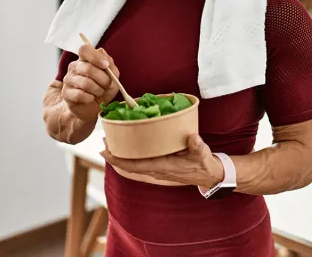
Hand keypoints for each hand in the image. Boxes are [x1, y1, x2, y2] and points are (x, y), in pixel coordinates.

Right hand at [61, 44, 119, 121]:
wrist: (94, 108)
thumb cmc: (104, 90)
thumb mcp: (113, 77)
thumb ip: (110, 64)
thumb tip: (102, 51)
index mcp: (85, 59)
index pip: (84, 49)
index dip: (96, 57)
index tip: (106, 66)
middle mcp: (74, 67)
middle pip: (88, 68)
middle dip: (103, 79)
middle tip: (107, 86)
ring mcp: (68, 79)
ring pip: (85, 83)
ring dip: (98, 90)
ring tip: (99, 93)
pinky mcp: (66, 93)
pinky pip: (80, 94)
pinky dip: (90, 98)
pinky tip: (91, 98)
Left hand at [100, 134, 224, 187]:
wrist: (208, 175)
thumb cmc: (203, 163)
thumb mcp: (201, 152)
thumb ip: (196, 145)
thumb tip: (192, 137)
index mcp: (162, 166)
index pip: (133, 166)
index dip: (117, 160)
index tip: (104, 151)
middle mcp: (155, 170)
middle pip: (128, 166)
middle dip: (114, 155)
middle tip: (104, 140)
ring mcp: (156, 170)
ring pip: (132, 165)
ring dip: (120, 156)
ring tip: (112, 142)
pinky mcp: (159, 167)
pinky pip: (138, 164)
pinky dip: (129, 157)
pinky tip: (128, 147)